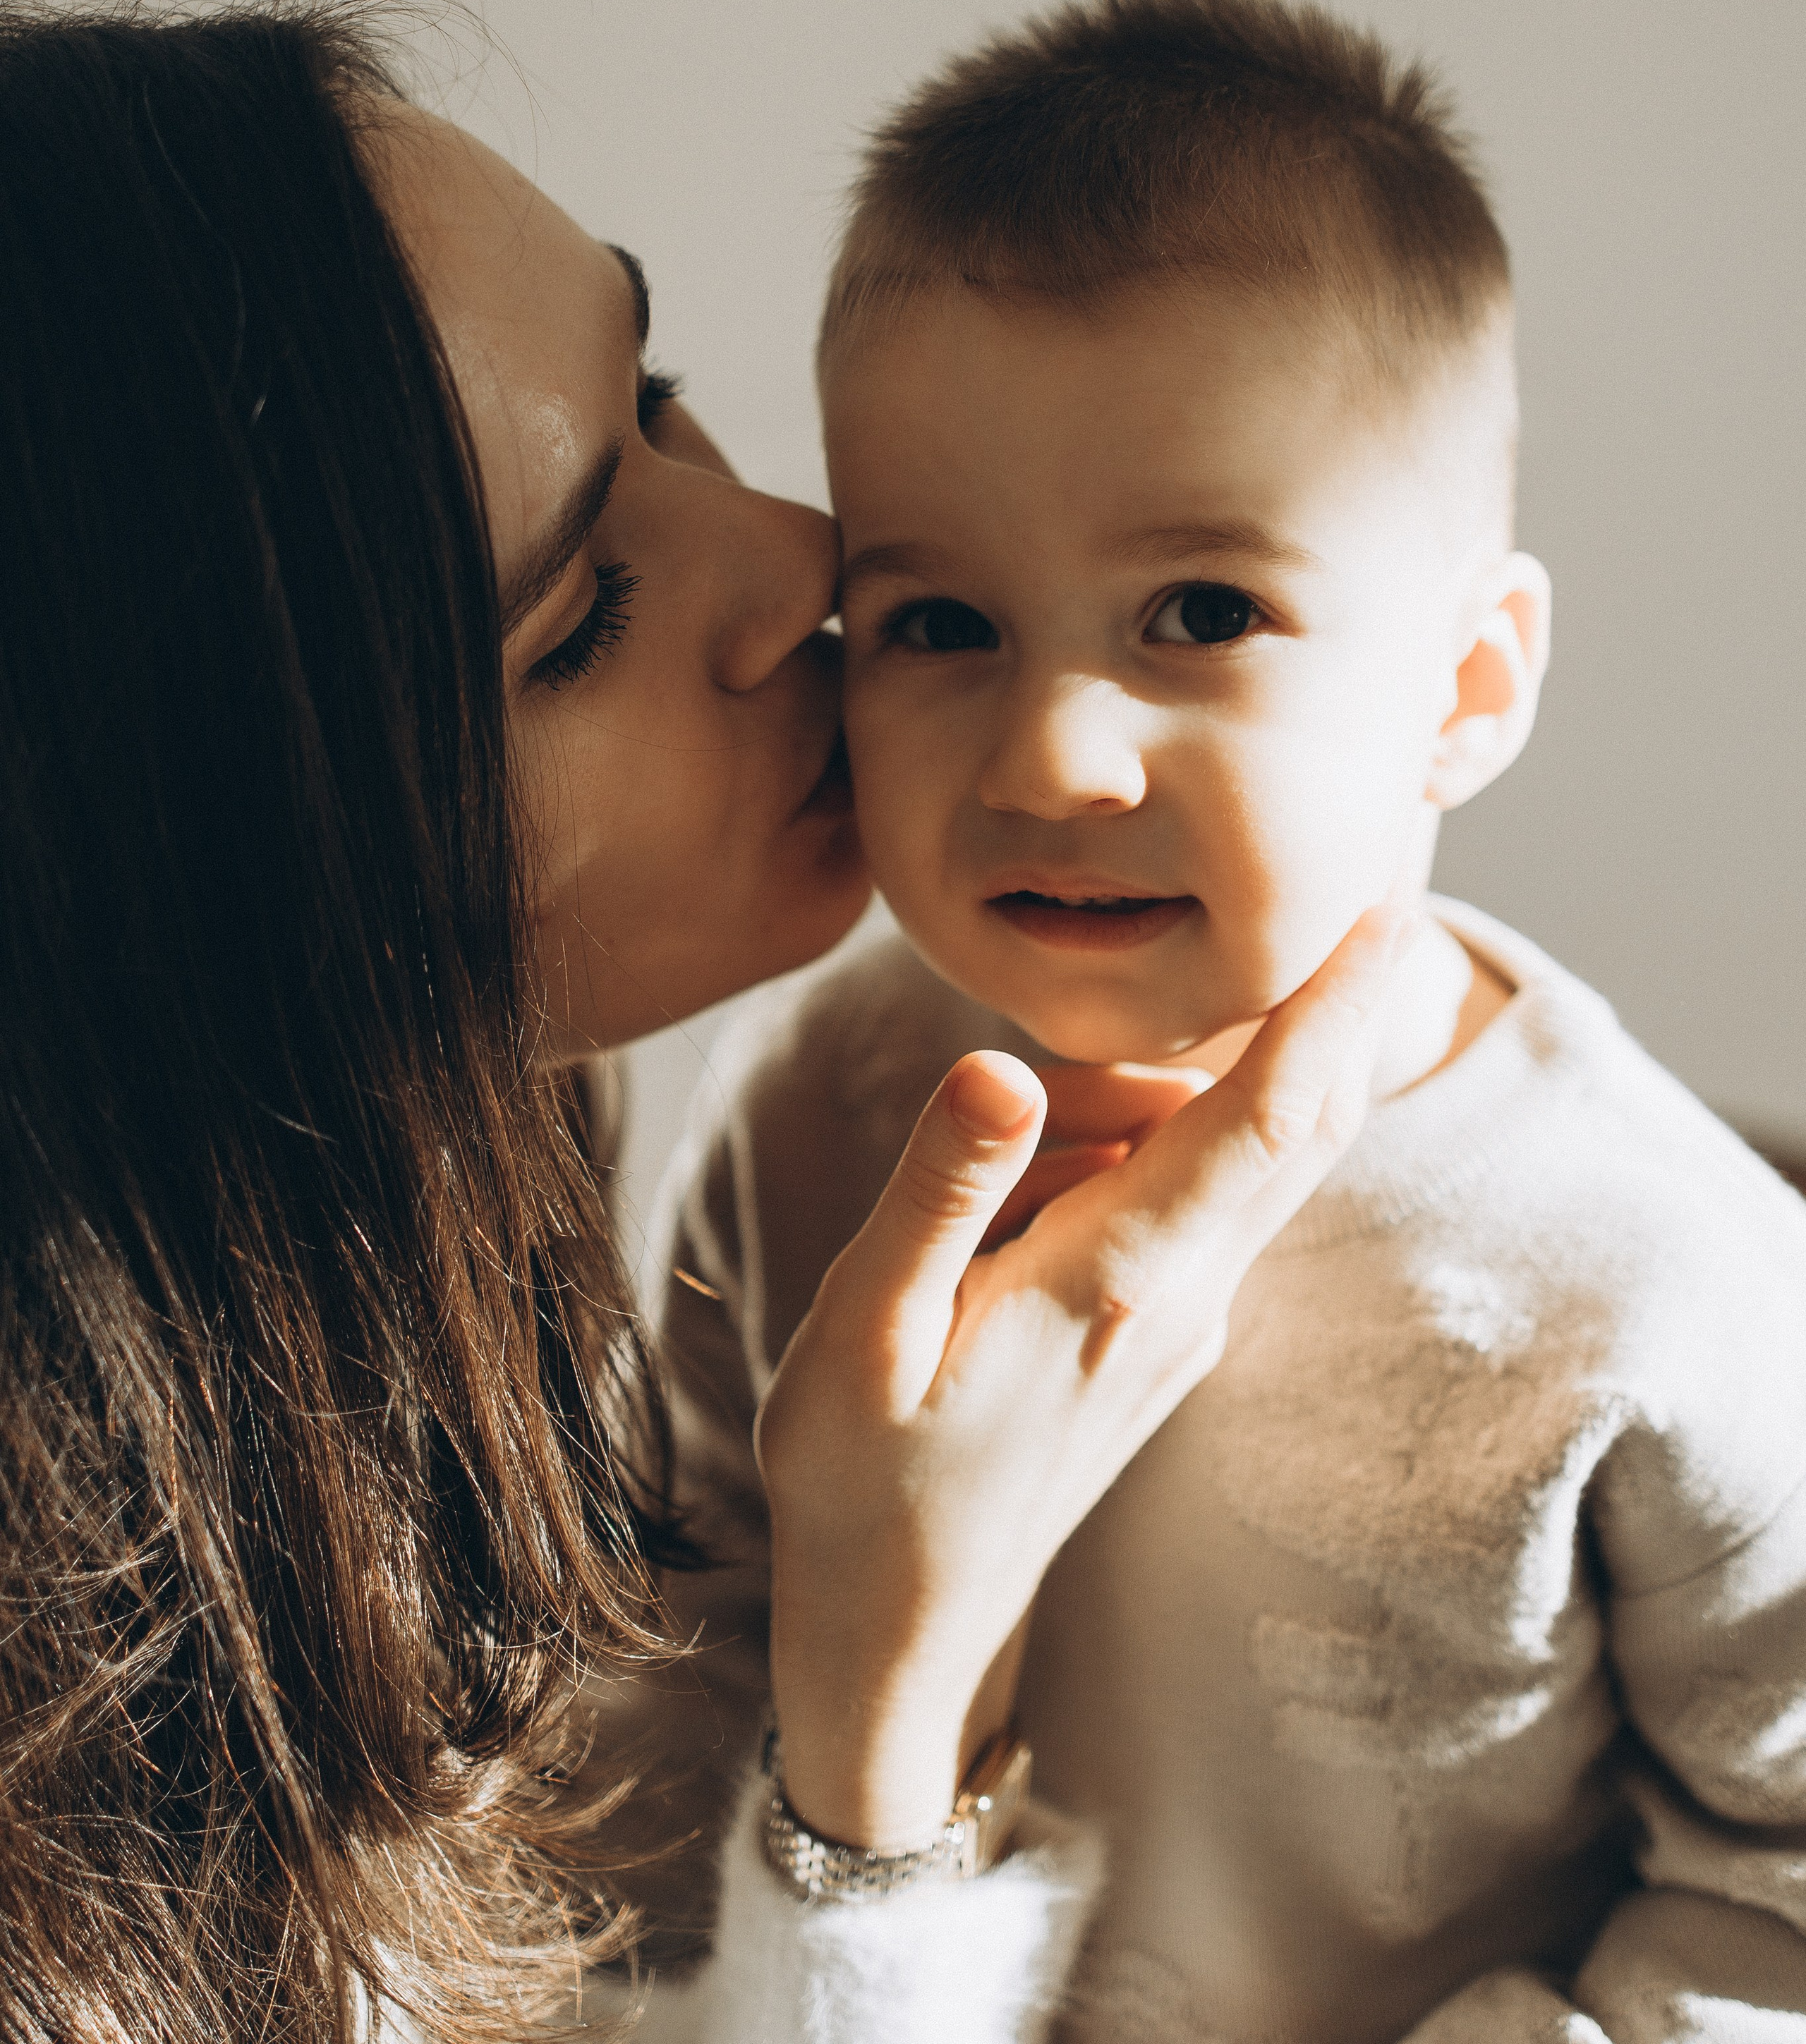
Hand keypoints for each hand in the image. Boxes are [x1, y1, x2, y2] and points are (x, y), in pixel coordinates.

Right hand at [753, 902, 1405, 1849]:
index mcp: (1118, 1281)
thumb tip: (1003, 1064)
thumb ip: (939, 1192)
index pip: (1262, 1117)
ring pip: (1242, 1155)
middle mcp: (1183, 1296)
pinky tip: (1065, 1155)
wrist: (902, 1627)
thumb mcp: (864, 1333)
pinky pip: (1197, 1197)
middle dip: (1343, 1002)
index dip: (1332, 1003)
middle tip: (1375, 880)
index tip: (1387, 905)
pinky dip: (1171, 1135)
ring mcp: (1185, 1319)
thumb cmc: (861, 1478)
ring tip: (1056, 1109)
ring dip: (1197, 1079)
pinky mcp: (1165, 1331)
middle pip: (1299, 1122)